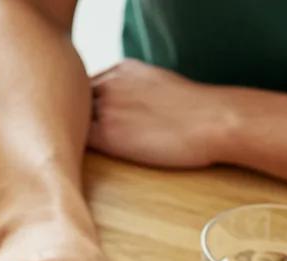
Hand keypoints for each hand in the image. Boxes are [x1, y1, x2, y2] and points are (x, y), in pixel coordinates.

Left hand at [89, 61, 232, 167]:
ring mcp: (106, 107)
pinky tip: (87, 165)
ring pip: (75, 124)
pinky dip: (78, 153)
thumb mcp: (159, 86)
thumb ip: (135, 93)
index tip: (91, 128)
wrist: (212, 120)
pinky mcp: (108, 133)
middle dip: (78, 125)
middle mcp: (109, 83)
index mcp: (121, 69)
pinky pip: (79, 143)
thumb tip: (128, 113)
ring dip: (75, 140)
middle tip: (83, 146)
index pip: (87, 89)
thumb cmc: (195, 112)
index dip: (87, 111)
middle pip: (76, 105)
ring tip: (83, 158)